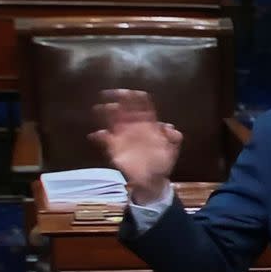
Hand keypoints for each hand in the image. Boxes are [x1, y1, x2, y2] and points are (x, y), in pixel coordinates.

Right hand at [89, 89, 181, 203]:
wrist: (153, 178)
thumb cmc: (163, 161)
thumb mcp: (172, 148)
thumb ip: (174, 137)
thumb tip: (168, 126)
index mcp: (149, 124)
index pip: (142, 105)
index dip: (137, 97)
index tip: (132, 92)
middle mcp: (134, 126)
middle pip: (125, 108)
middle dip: (119, 99)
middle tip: (112, 93)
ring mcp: (123, 135)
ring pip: (113, 119)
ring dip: (106, 112)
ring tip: (101, 108)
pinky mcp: (114, 147)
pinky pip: (104, 138)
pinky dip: (99, 135)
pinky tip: (97, 134)